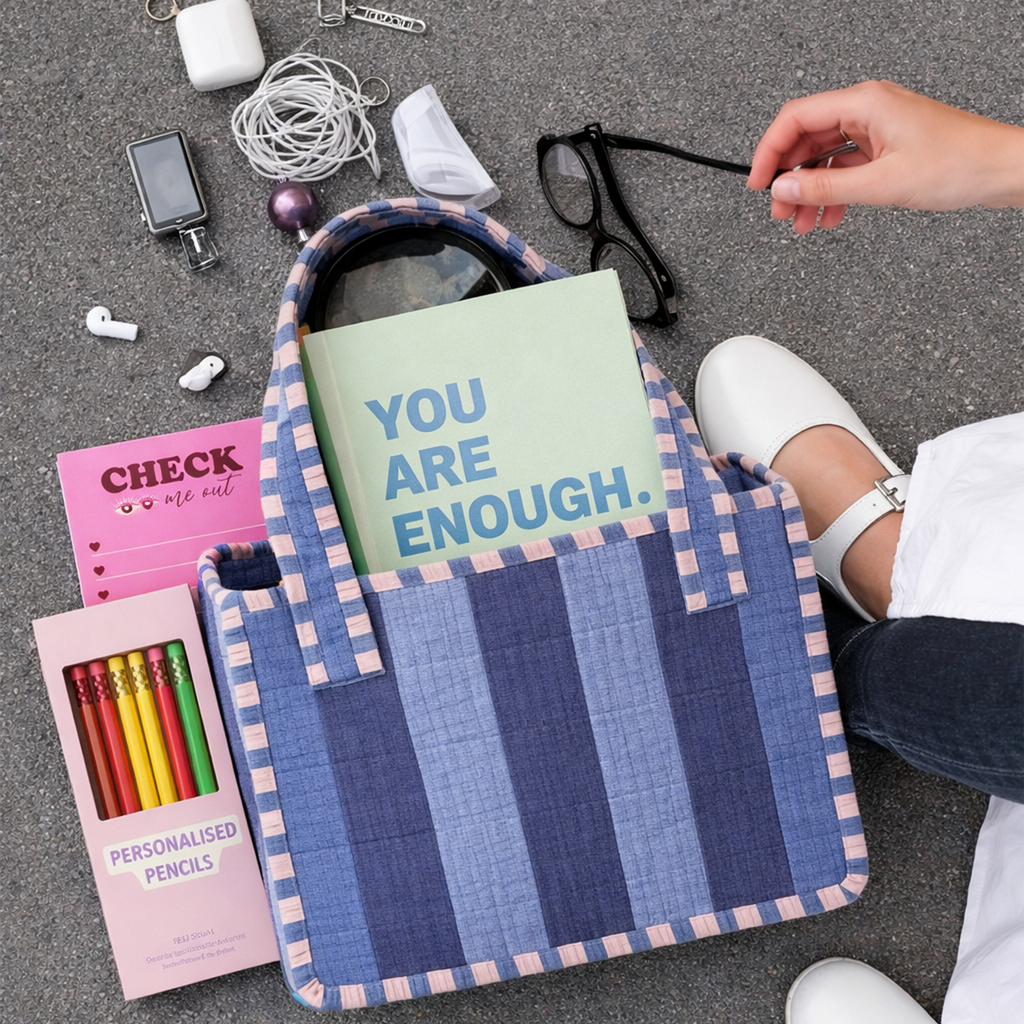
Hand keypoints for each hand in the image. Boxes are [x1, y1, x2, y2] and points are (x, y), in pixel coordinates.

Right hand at [747, 80, 1023, 233]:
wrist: (1001, 170)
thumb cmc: (958, 164)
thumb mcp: (880, 184)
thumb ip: (825, 188)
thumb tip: (785, 189)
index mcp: (864, 103)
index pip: (795, 119)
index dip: (769, 152)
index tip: (757, 183)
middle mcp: (869, 110)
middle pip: (807, 139)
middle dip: (789, 177)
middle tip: (780, 210)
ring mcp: (879, 128)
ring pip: (826, 157)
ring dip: (811, 190)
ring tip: (802, 222)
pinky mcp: (888, 147)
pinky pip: (847, 167)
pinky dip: (834, 192)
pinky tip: (830, 215)